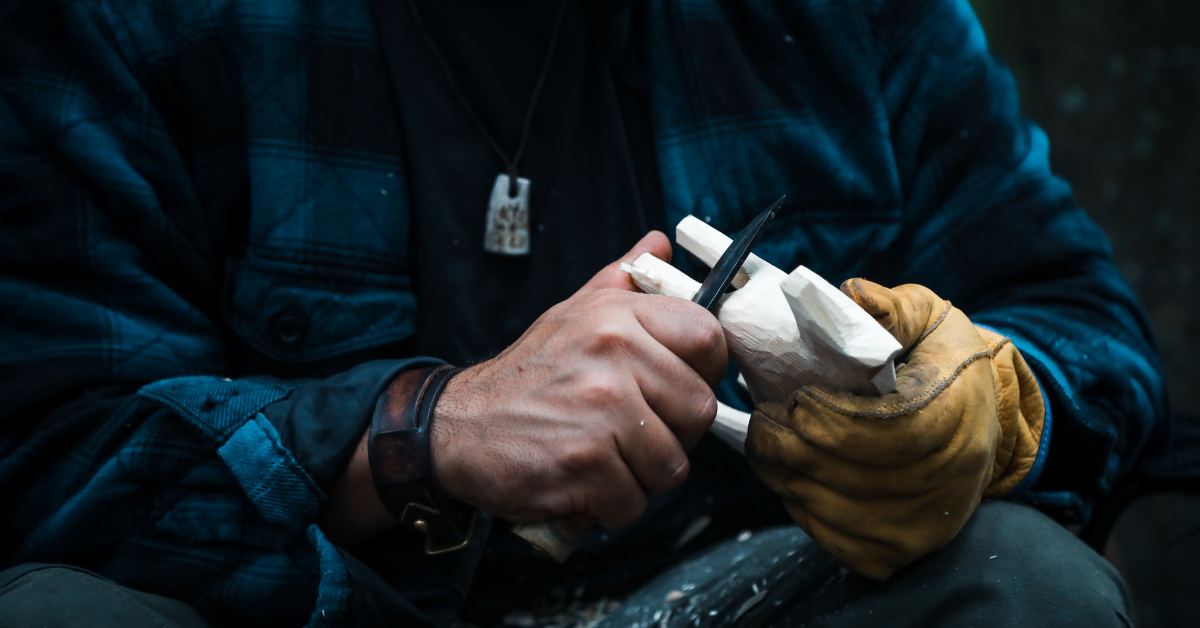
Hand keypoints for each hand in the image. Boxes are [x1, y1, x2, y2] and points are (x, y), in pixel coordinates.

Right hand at [431, 232, 727, 526]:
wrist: (457, 428)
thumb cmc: (524, 377)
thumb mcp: (569, 315)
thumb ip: (619, 281)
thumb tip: (659, 244)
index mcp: (617, 317)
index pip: (708, 338)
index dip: (705, 372)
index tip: (679, 388)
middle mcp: (613, 357)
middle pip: (699, 411)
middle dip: (672, 434)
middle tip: (632, 434)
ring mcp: (601, 412)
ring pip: (672, 465)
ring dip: (641, 476)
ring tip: (603, 458)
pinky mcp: (586, 464)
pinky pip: (634, 501)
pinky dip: (610, 505)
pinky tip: (582, 483)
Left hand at [746, 279, 1044, 579]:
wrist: (981, 420)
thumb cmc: (944, 361)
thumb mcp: (928, 318)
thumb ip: (887, 308)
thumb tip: (849, 294)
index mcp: (952, 419)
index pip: (878, 432)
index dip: (824, 418)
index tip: (793, 398)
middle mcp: (945, 482)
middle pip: (844, 473)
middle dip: (789, 444)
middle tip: (763, 419)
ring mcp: (921, 527)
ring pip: (829, 509)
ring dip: (784, 475)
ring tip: (767, 442)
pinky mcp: (897, 553)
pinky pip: (830, 537)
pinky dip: (800, 506)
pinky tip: (792, 476)